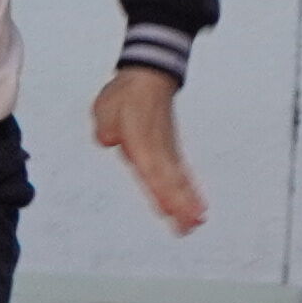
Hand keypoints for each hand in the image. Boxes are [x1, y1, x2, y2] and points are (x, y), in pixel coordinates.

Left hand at [92, 66, 207, 233]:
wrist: (149, 77)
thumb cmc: (126, 95)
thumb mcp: (105, 109)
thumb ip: (106, 129)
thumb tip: (109, 140)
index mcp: (141, 141)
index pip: (151, 171)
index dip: (160, 192)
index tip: (168, 212)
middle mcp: (157, 149)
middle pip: (169, 181)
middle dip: (179, 204)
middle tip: (188, 226)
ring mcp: (167, 151)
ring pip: (178, 180)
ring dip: (188, 201)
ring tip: (196, 222)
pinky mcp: (170, 151)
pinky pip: (180, 174)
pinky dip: (189, 190)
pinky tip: (195, 206)